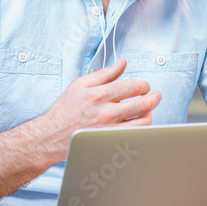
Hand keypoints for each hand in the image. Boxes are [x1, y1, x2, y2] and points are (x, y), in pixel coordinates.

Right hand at [36, 58, 161, 163]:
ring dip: (149, 114)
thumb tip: (122, 63)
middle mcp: (106, 112)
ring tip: (145, 110)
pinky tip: (137, 123)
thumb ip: (105, 73)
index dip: (144, 85)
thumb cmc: (65, 109)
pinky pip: (136, 136)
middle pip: (143, 104)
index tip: (144, 86)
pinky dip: (141, 129)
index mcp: (99, 94)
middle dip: (154, 98)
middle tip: (155, 96)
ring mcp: (109, 129)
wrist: (51, 135)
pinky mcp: (110, 143)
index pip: (133, 87)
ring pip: (144, 122)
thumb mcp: (80, 84)